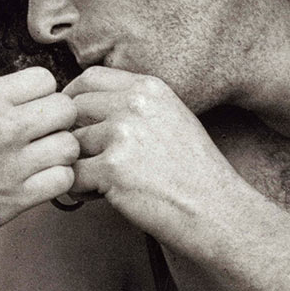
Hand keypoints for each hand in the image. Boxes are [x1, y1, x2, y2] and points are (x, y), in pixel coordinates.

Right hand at [0, 67, 78, 241]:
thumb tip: (25, 101)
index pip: (45, 79)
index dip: (41, 96)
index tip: (29, 111)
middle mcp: (4, 125)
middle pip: (66, 110)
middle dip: (57, 123)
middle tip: (40, 137)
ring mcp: (13, 163)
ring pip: (70, 146)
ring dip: (59, 154)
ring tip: (38, 162)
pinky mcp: (16, 198)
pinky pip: (63, 181)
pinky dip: (55, 181)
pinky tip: (34, 183)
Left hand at [64, 67, 244, 246]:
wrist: (219, 213)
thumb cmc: (195, 173)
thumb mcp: (172, 118)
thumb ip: (133, 104)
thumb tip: (84, 101)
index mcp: (149, 89)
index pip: (90, 77)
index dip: (73, 96)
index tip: (71, 116)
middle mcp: (134, 104)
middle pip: (73, 108)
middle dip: (73, 133)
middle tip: (89, 158)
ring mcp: (122, 135)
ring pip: (70, 143)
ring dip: (78, 164)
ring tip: (102, 182)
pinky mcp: (112, 168)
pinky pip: (72, 174)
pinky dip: (79, 188)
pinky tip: (99, 195)